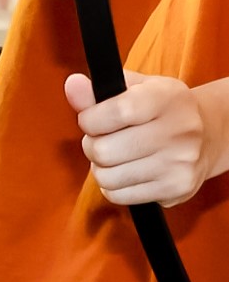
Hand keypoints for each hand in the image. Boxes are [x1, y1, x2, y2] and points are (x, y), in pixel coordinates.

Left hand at [65, 71, 228, 208]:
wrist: (207, 136)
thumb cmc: (160, 110)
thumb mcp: (135, 90)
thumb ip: (98, 92)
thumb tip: (73, 85)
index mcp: (168, 97)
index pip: (117, 111)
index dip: (90, 120)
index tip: (91, 119)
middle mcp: (180, 130)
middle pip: (103, 151)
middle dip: (93, 147)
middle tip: (104, 140)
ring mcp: (180, 162)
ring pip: (106, 177)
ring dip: (101, 169)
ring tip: (118, 156)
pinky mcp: (176, 188)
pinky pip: (118, 196)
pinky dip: (113, 187)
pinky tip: (129, 172)